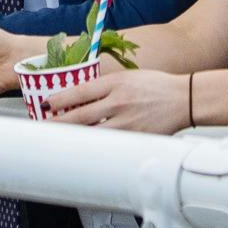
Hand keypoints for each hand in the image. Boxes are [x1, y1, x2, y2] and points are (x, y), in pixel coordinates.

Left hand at [48, 62, 195, 134]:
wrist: (184, 99)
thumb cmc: (156, 86)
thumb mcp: (128, 77)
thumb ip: (103, 86)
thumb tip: (77, 97)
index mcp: (116, 84)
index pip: (79, 92)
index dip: (59, 100)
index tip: (46, 105)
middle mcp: (118, 103)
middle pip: (80, 116)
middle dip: (58, 123)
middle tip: (44, 127)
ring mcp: (127, 123)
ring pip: (92, 135)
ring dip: (74, 138)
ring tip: (60, 141)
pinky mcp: (135, 139)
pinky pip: (110, 145)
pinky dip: (96, 148)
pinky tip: (86, 150)